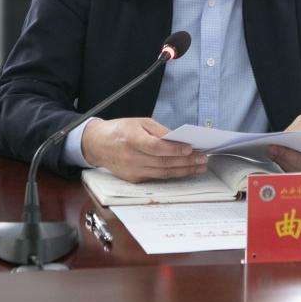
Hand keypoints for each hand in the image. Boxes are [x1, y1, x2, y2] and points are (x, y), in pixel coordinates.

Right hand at [81, 117, 206, 182]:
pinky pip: (157, 177)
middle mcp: (131, 157)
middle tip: (202, 159)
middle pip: (163, 162)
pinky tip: (184, 170)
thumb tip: (179, 139)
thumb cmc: (120, 130)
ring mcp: (133, 171)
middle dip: (186, 162)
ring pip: (163, 173)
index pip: (156, 147)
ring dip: (183, 171)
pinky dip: (173, 174)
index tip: (190, 148)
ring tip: (199, 167)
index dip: (174, 149)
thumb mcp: (140, 122)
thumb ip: (159, 131)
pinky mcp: (134, 179)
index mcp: (131, 139)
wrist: (98, 145)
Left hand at [268, 113, 300, 172]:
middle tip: (270, 150)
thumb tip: (280, 142)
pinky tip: (280, 158)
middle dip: (283, 159)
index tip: (274, 148)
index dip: (289, 156)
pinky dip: (288, 166)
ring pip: (298, 174)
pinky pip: (299, 174)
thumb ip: (297, 130)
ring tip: (274, 153)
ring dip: (284, 164)